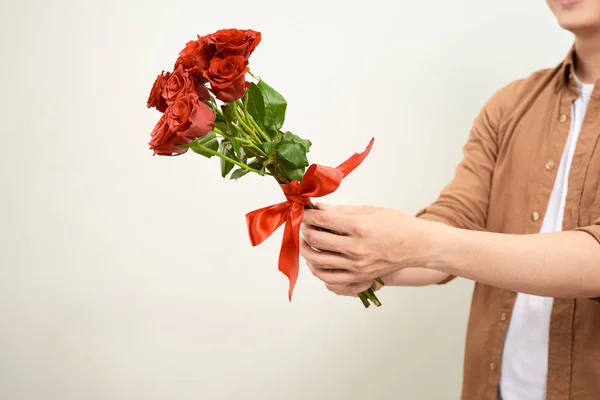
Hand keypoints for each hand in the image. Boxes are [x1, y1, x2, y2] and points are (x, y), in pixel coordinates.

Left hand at [300, 203, 438, 288]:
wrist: (418, 246)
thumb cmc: (397, 224)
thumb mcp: (370, 210)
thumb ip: (342, 210)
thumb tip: (319, 207)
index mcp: (359, 227)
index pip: (322, 220)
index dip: (308, 215)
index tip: (303, 212)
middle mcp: (356, 248)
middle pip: (316, 240)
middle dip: (305, 231)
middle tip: (304, 225)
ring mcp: (357, 265)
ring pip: (319, 261)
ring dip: (306, 250)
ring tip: (305, 242)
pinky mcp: (360, 277)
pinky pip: (330, 278)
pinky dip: (318, 270)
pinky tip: (315, 261)